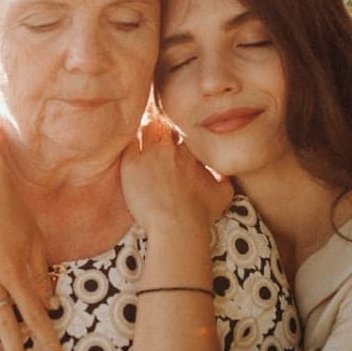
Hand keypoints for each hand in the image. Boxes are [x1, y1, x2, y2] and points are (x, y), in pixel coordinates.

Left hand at [120, 118, 231, 241]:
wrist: (177, 226)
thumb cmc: (200, 214)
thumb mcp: (222, 193)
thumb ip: (223, 177)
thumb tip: (223, 172)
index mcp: (192, 151)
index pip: (184, 128)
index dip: (178, 132)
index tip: (174, 139)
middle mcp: (171, 148)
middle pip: (164, 124)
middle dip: (161, 126)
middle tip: (157, 135)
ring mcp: (150, 154)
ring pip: (146, 129)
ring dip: (145, 132)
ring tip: (143, 140)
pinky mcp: (131, 164)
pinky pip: (128, 144)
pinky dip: (130, 144)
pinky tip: (130, 149)